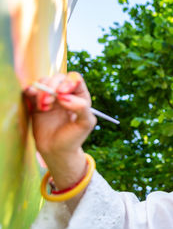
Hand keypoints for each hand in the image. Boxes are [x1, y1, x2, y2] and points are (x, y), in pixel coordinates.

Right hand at [24, 72, 95, 195]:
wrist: (57, 150)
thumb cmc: (74, 137)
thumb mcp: (85, 124)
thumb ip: (81, 108)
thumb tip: (64, 97)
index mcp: (81, 96)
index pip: (76, 79)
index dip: (68, 82)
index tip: (62, 93)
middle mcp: (66, 94)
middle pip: (59, 78)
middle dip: (52, 86)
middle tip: (49, 101)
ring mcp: (51, 97)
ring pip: (45, 82)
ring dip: (42, 91)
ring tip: (43, 107)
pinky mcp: (37, 102)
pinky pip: (32, 90)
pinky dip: (30, 90)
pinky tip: (31, 96)